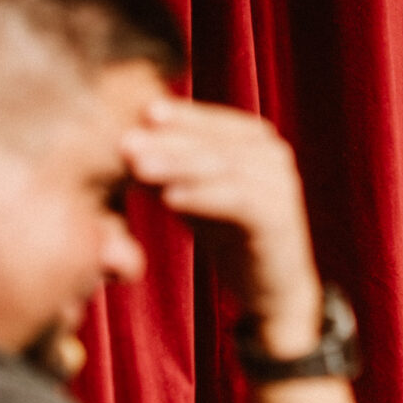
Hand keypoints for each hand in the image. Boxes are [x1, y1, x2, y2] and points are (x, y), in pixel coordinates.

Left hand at [122, 98, 323, 354]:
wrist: (272, 288)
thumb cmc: (229, 234)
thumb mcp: (192, 194)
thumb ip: (166, 169)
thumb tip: (123, 144)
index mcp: (254, 139)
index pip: (208, 119)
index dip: (174, 115)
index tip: (135, 113)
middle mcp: (272, 154)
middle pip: (212, 140)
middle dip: (167, 140)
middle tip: (125, 142)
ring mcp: (280, 183)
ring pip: (221, 167)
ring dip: (177, 165)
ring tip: (138, 168)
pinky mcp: (280, 216)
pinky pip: (236, 200)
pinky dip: (201, 197)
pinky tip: (169, 200)